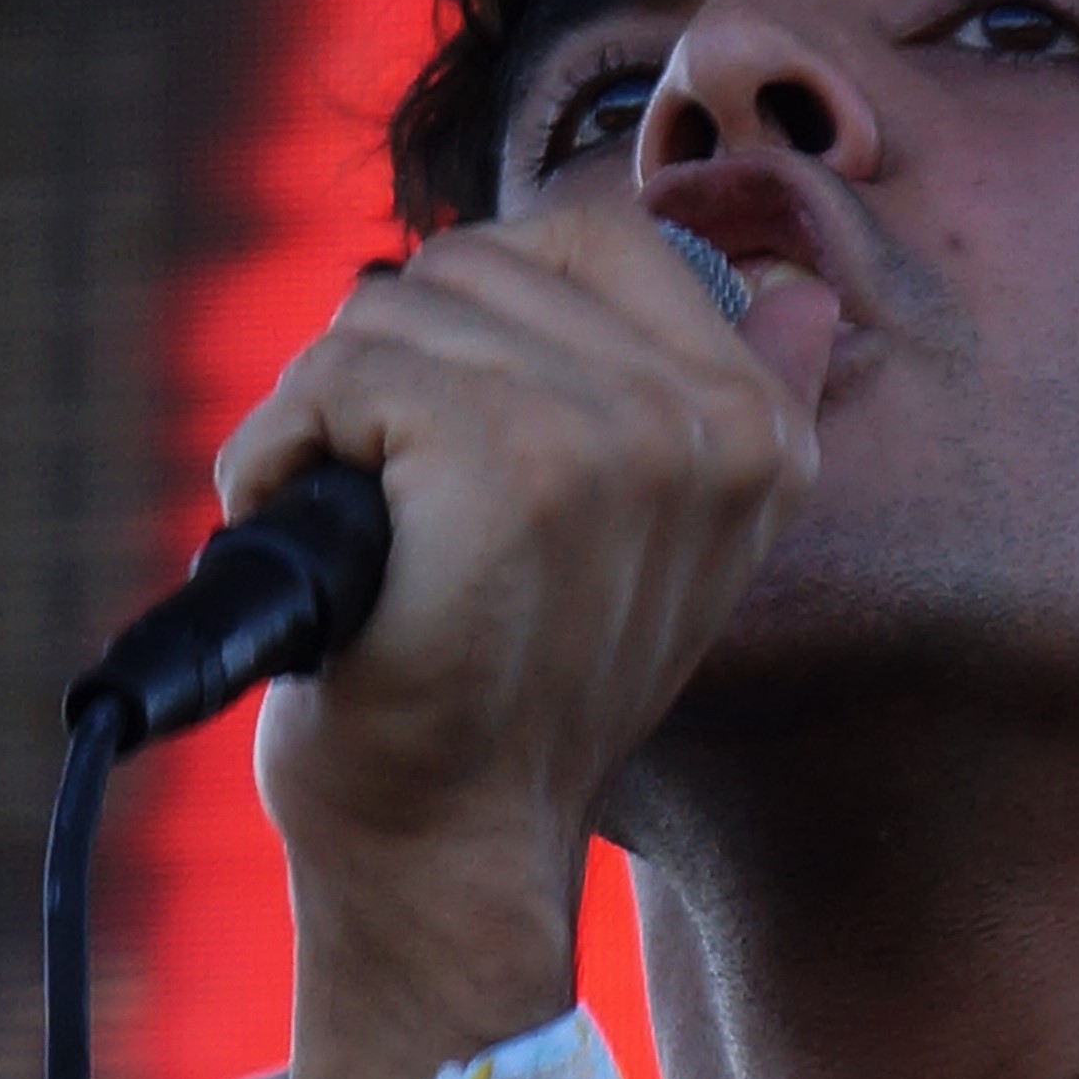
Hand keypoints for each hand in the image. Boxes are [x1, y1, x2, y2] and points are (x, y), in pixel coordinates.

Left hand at [217, 196, 832, 1078]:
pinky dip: (275, 453)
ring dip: (328, 416)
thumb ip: (730, 413)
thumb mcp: (667, 551)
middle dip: (397, 369)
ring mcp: (612, 433)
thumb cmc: (523, 699)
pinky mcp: (504, 453)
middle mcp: (707, 421)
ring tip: (362, 532)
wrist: (450, 847)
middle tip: (404, 509)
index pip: (597, 232)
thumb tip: (804, 292)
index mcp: (759, 431)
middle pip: (478, 261)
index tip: (467, 454)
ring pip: (395, 309)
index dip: (487, 318)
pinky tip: (302, 532)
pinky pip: (338, 371)